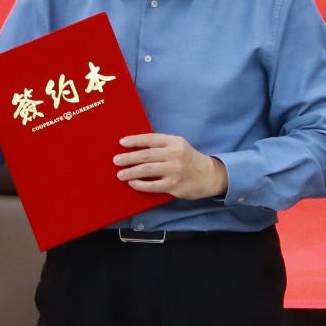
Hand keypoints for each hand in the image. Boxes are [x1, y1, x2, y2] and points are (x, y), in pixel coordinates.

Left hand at [113, 133, 227, 199]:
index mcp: (175, 142)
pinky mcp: (173, 186)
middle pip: (146, 155)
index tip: (121, 142)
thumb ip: (162, 146)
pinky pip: (152, 186)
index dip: (134, 140)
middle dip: (128, 158)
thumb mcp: (179, 146)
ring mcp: (174, 171)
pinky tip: (133, 183)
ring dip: (131, 172)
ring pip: (147, 170)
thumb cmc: (189, 159)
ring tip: (120, 174)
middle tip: (116, 160)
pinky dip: (140, 184)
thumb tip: (136, 149)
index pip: (150, 139)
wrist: (209, 176)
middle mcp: (175, 155)